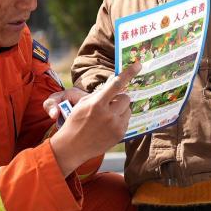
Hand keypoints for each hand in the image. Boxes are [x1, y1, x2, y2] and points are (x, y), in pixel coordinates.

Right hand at [49, 62, 141, 176]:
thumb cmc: (76, 121)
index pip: (116, 84)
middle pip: (125, 98)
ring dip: (121, 109)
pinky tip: (108, 125)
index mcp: (97, 104)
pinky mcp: (120, 135)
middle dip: (119, 98)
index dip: (128, 73)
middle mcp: (108, 115)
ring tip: (107, 116)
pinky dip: (120, 120)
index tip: (138, 64)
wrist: (72, 146)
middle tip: (109, 103)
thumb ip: (100, 93)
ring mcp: (115, 126)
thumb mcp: (84, 103)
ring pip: (128, 109)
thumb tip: (115, 81)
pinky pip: (127, 120)